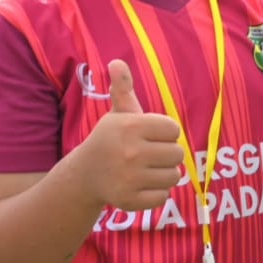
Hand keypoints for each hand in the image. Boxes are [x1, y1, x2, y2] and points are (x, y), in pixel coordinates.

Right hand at [71, 60, 185, 211]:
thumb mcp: (117, 114)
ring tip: (144, 170)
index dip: (164, 133)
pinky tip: (139, 185)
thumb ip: (123, 89)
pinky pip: (164, 196)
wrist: (85, 174)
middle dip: (166, 154)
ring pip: (173, 176)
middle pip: (177, 153)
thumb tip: (116, 62)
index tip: (148, 136)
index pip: (173, 129)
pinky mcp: (130, 200)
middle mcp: (129, 152)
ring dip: (163, 174)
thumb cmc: (111, 140)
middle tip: (147, 155)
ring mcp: (129, 178)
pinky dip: (155, 193)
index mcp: (129, 126)